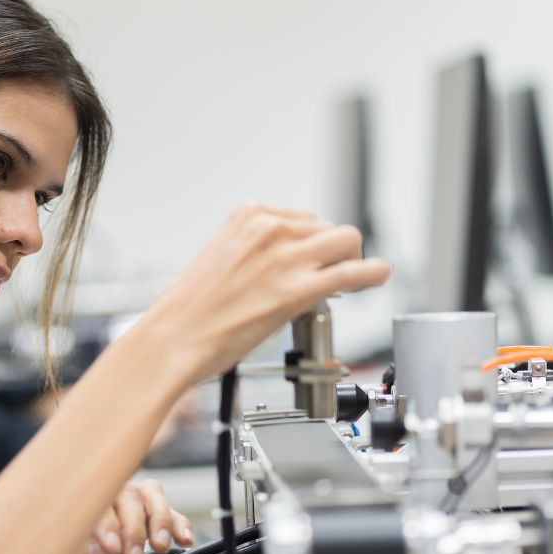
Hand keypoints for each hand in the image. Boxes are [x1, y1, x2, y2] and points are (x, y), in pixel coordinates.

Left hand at [73, 479, 193, 553]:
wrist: (100, 547)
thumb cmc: (83, 549)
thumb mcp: (76, 553)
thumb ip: (84, 552)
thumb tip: (99, 552)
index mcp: (88, 498)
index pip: (99, 503)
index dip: (108, 525)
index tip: (114, 548)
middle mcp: (114, 492)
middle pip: (129, 496)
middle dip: (134, 530)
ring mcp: (139, 498)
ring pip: (153, 495)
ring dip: (160, 522)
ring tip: (161, 546)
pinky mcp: (159, 510)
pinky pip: (174, 512)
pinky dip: (180, 525)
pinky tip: (185, 539)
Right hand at [143, 202, 390, 383]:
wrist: (173, 338)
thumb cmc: (189, 310)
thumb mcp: (222, 257)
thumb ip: (256, 250)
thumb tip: (286, 261)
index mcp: (248, 215)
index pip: (304, 218)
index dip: (314, 242)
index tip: (314, 258)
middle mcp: (269, 229)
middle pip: (328, 228)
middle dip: (334, 250)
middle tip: (329, 273)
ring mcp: (284, 257)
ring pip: (346, 243)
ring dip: (352, 260)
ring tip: (350, 280)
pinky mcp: (296, 290)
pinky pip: (351, 273)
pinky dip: (373, 273)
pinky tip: (378, 276)